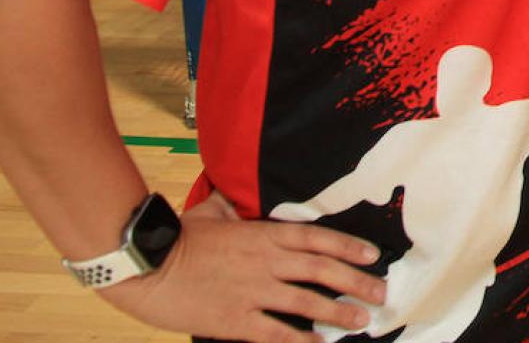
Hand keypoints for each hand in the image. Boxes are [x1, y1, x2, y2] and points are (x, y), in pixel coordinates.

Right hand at [100, 192, 387, 342]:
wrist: (147, 264)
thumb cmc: (178, 236)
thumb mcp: (212, 212)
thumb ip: (235, 208)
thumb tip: (241, 201)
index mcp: (263, 235)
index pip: (317, 238)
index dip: (349, 246)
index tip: (373, 256)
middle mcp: (267, 262)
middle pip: (322, 270)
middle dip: (356, 282)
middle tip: (380, 293)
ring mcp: (253, 292)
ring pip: (307, 303)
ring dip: (338, 313)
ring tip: (361, 321)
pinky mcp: (236, 320)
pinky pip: (276, 333)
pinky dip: (300, 341)